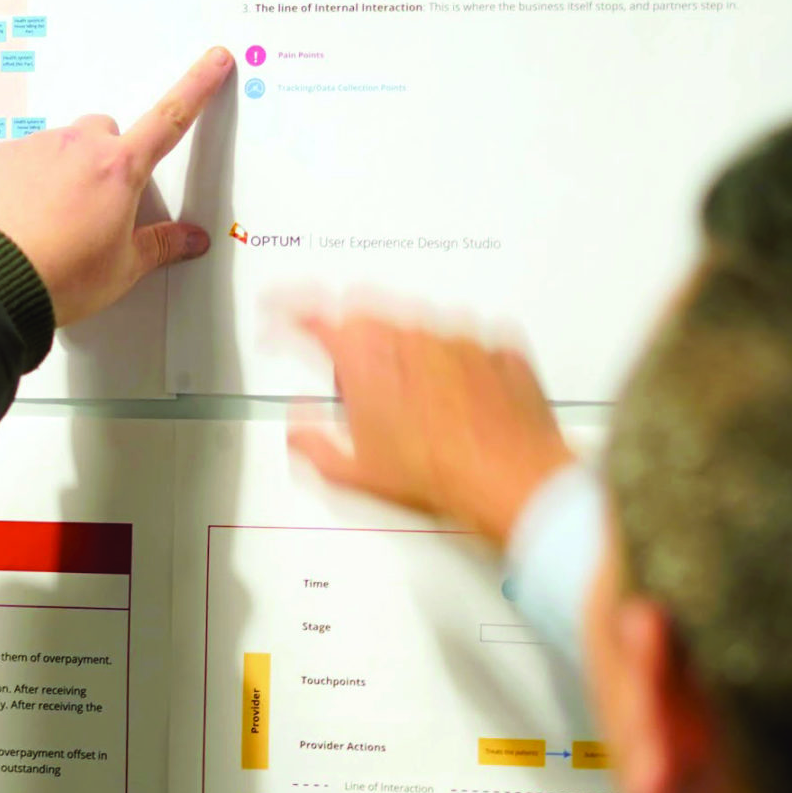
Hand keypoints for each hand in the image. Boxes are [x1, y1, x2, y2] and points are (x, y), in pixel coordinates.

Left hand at [0, 46, 234, 327]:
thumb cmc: (60, 275)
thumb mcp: (122, 268)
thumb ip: (160, 246)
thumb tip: (192, 239)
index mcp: (120, 170)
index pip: (170, 120)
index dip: (197, 88)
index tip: (214, 63)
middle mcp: (80, 146)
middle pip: (107, 134)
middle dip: (109, 159)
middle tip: (98, 206)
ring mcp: (38, 146)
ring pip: (64, 146)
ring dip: (66, 171)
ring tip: (55, 221)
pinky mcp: (3, 156)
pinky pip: (26, 158)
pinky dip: (31, 180)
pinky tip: (26, 218)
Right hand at [288, 311, 574, 549]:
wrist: (512, 479)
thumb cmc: (440, 475)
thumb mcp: (354, 473)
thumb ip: (311, 441)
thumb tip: (298, 426)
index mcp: (364, 355)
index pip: (309, 314)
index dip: (285, 313)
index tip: (278, 316)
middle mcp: (410, 331)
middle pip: (365, 313)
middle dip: (352, 338)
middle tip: (357, 379)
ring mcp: (457, 332)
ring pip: (418, 325)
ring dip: (408, 352)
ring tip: (419, 404)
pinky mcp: (496, 343)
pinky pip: (465, 342)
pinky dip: (455, 364)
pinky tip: (457, 399)